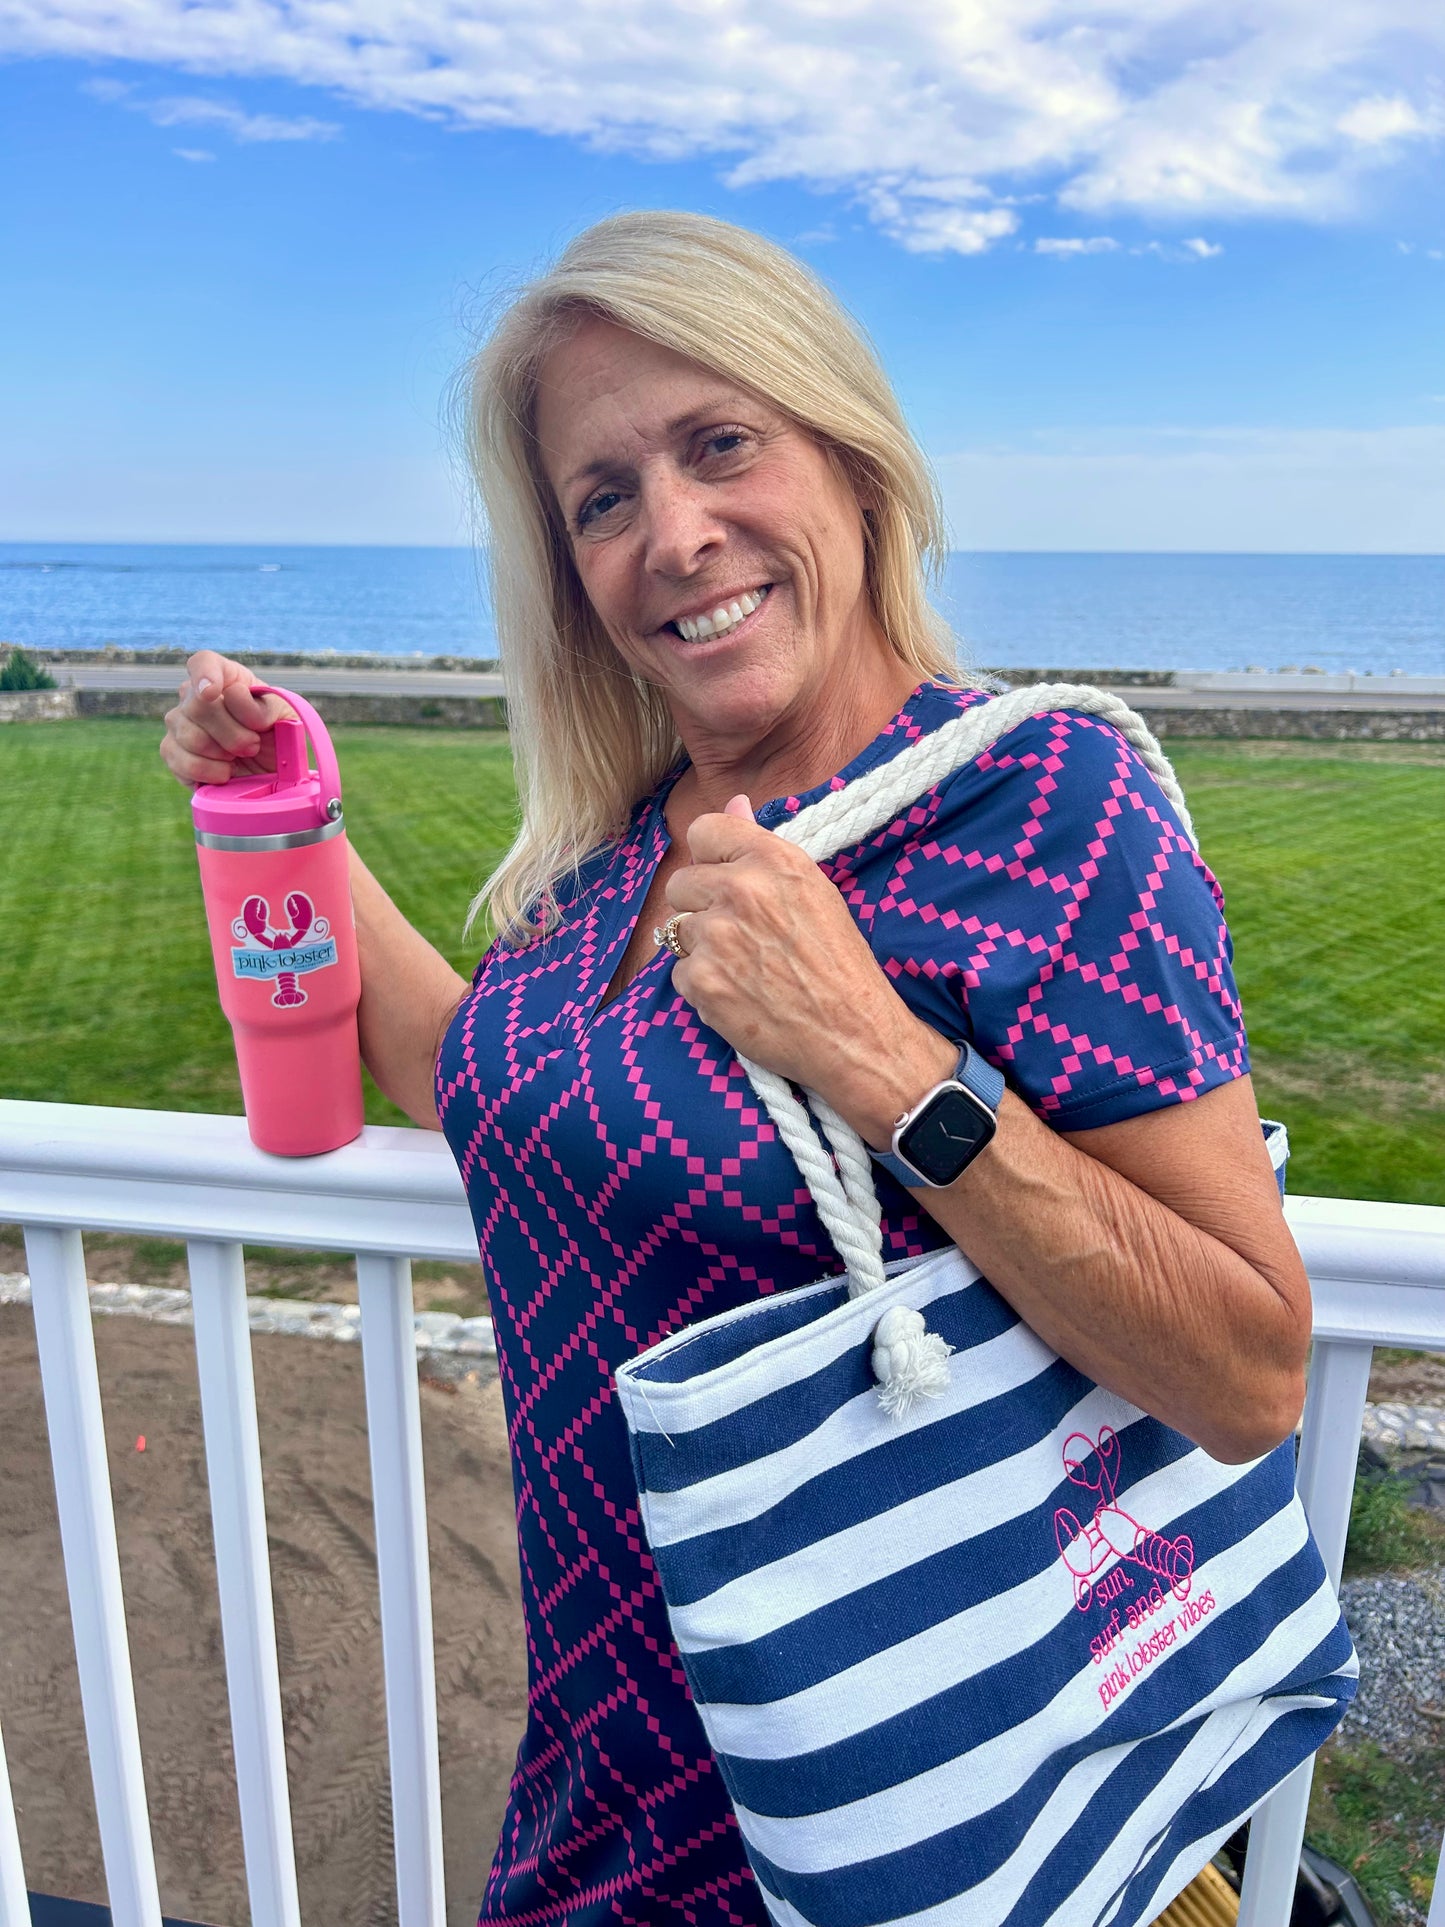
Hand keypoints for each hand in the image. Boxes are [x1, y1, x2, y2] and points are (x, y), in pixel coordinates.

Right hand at [159, 650, 295, 786]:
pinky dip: (208, 772)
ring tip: (239, 758)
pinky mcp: (172, 752)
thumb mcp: (285, 718)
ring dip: (222, 754)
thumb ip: (263, 706)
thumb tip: (233, 694)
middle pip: (197, 706)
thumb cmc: (278, 737)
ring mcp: (179, 723)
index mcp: (227, 678)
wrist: (271, 772)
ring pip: (189, 736)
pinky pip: (180, 761)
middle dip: (233, 734)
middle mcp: (195, 696)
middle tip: (253, 746)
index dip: (205, 674)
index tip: (212, 692)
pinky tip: (225, 772)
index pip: (204, 663)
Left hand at [665, 796, 954, 1144]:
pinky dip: (702, 986)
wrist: (851, 1033)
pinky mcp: (701, 982)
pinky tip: (738, 993)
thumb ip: (764, 848)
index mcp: (773, 861)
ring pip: (678, 929)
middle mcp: (740, 891)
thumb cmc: (840, 963)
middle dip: (701, 906)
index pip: (704, 830)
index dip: (711, 856)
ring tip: (745, 967)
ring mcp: (715, 937)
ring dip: (702, 948)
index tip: (724, 877)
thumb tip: (735, 803)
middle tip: (739, 934)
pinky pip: (679, 972)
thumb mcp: (813, 890)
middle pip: (681, 882)